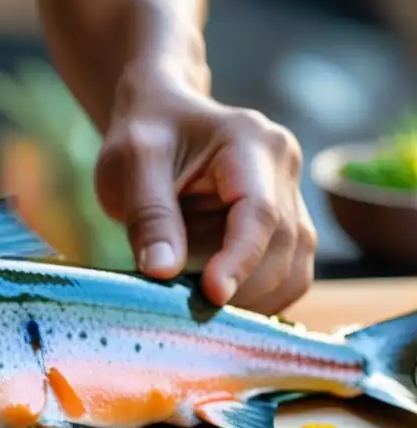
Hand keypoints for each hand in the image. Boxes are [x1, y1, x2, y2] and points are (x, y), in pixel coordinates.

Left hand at [94, 61, 316, 314]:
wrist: (160, 116)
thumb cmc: (144, 132)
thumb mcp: (133, 162)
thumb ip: (149, 215)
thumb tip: (162, 271)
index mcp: (252, 143)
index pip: (260, 212)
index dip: (240, 260)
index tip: (212, 296)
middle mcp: (284, 170)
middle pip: (283, 246)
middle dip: (240, 286)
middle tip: (185, 311)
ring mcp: (289, 200)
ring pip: (293, 269)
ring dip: (251, 300)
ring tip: (197, 309)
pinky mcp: (281, 228)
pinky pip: (284, 276)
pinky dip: (255, 299)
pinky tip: (214, 305)